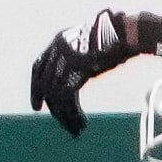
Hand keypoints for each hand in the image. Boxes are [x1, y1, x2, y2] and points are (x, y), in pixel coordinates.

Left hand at [30, 10, 133, 136]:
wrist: (126, 33)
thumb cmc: (115, 41)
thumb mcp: (89, 48)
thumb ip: (76, 62)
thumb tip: (70, 82)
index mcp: (58, 42)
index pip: (38, 67)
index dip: (35, 87)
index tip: (37, 104)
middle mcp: (57, 50)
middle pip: (44, 83)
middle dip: (46, 102)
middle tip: (48, 116)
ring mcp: (65, 60)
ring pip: (55, 96)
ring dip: (64, 115)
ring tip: (74, 128)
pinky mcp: (75, 72)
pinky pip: (67, 100)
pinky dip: (72, 115)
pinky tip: (80, 124)